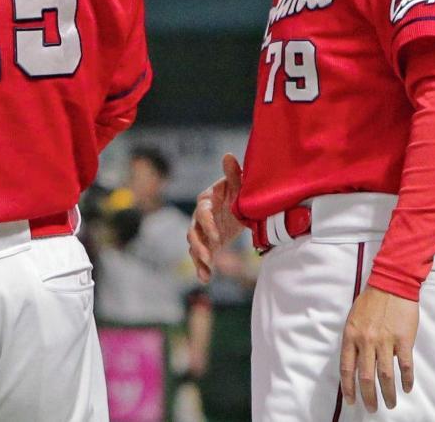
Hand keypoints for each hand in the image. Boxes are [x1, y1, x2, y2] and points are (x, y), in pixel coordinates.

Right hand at [187, 153, 243, 283]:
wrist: (241, 206)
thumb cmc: (238, 192)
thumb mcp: (238, 184)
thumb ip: (233, 174)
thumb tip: (228, 155)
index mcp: (207, 200)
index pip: (202, 212)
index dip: (207, 224)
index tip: (217, 237)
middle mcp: (200, 216)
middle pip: (193, 231)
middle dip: (199, 245)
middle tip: (209, 257)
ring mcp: (202, 231)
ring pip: (193, 246)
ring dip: (199, 259)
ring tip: (206, 272)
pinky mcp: (207, 243)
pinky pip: (200, 257)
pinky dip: (202, 268)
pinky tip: (206, 279)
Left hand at [340, 286, 418, 412]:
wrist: (391, 284)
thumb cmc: (370, 300)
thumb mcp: (353, 318)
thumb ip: (354, 339)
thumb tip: (354, 361)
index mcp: (351, 335)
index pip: (347, 368)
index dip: (348, 388)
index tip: (351, 401)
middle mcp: (366, 341)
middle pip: (366, 377)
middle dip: (368, 397)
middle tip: (372, 409)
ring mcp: (385, 341)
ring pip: (385, 376)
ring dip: (388, 394)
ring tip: (390, 404)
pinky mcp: (403, 340)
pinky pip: (404, 366)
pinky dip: (406, 380)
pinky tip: (407, 388)